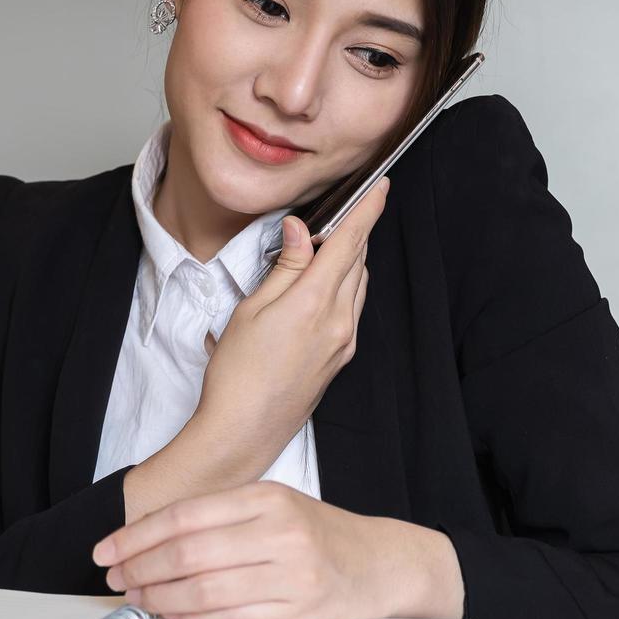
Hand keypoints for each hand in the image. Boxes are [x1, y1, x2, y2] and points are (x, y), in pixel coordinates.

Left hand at [92, 480, 464, 618]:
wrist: (380, 562)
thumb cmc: (318, 533)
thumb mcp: (273, 504)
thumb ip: (219, 516)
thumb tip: (149, 538)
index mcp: (268, 497)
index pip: (185, 516)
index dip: (137, 535)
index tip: (108, 548)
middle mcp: (280, 532)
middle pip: (189, 553)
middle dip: (140, 568)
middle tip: (116, 576)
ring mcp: (291, 574)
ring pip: (205, 591)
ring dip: (160, 598)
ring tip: (137, 598)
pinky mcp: (298, 613)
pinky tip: (173, 616)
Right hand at [194, 176, 388, 457]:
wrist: (244, 431)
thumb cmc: (237, 373)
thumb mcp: (252, 309)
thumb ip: (286, 266)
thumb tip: (302, 229)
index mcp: (316, 302)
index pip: (351, 243)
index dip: (368, 211)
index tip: (381, 188)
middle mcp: (340, 322)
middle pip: (358, 262)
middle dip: (352, 234)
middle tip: (332, 217)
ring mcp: (344, 343)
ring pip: (358, 286)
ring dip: (348, 262)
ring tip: (319, 252)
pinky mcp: (341, 359)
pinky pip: (352, 310)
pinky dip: (344, 288)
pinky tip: (319, 290)